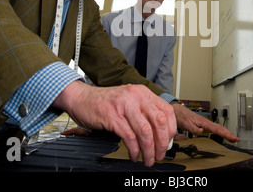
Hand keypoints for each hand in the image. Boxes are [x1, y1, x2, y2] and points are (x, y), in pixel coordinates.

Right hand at [53, 80, 176, 166]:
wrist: (81, 98)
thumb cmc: (105, 102)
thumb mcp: (129, 101)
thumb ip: (144, 113)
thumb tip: (161, 134)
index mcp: (143, 92)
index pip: (167, 111)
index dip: (171, 130)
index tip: (169, 142)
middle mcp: (136, 96)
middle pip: (159, 122)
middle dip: (162, 142)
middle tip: (160, 154)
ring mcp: (124, 105)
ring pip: (145, 132)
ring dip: (149, 150)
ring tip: (147, 159)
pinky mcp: (112, 116)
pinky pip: (129, 137)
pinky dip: (134, 150)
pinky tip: (133, 155)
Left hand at [172, 103, 238, 142]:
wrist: (177, 111)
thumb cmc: (182, 116)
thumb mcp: (186, 124)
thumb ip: (194, 129)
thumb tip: (201, 132)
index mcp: (204, 122)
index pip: (217, 129)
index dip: (226, 134)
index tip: (233, 138)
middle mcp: (206, 122)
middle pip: (220, 128)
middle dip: (229, 134)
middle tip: (237, 140)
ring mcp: (205, 123)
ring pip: (218, 128)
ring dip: (226, 133)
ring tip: (232, 138)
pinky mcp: (203, 125)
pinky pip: (214, 129)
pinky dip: (220, 132)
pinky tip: (222, 134)